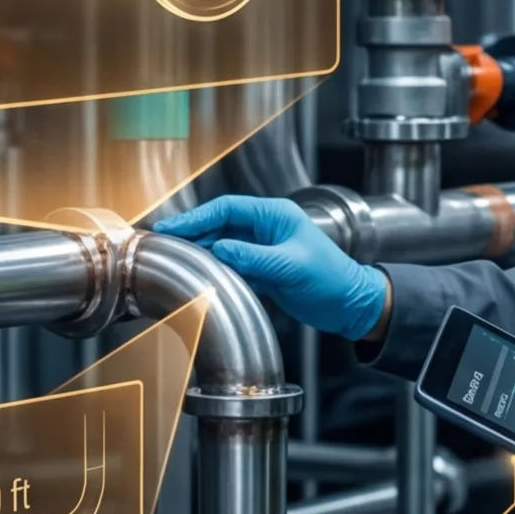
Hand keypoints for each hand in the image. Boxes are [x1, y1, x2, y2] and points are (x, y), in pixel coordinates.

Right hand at [152, 196, 389, 340]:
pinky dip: (215, 268)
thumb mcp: (290, 266)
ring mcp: (264, 248)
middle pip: (220, 225)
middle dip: (193, 232)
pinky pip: (232, 264)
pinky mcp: (263, 269)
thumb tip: (219, 249)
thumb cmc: (331, 279)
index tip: (173, 227)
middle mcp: (266, 228)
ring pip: (223, 245)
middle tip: (164, 241)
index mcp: (275, 215)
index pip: (228, 208)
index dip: (198, 216)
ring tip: (175, 259)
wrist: (350, 304)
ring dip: (201, 251)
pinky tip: (200, 275)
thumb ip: (253, 257)